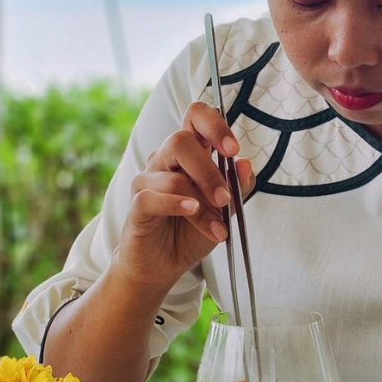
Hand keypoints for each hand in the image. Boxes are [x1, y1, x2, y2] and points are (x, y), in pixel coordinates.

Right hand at [117, 101, 254, 289]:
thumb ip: (237, 187)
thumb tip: (245, 163)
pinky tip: (192, 212)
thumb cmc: (192, 231)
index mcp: (189, 154)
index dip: (214, 125)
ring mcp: (147, 180)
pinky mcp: (136, 205)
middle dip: (209, 170)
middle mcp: (165, 160)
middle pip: (180, 140)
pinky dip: (177, 204)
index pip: (195, 116)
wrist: (165, 265)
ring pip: (173, 176)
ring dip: (202, 204)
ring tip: (218, 227)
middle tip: (225, 198)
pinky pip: (152, 197)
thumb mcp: (225, 211)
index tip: (232, 149)